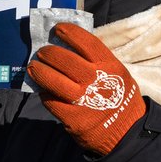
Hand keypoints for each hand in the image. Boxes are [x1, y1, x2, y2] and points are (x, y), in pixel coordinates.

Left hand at [27, 23, 143, 155]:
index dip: (70, 33)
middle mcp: (97, 81)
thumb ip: (98, 61)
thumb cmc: (119, 98)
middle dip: (49, 53)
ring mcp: (84, 101)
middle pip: (65, 60)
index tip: (57, 29)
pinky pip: (51, 101)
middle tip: (41, 52)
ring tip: (34, 67)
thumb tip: (70, 46)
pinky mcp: (74, 119)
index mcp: (110, 67)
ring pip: (53, 81)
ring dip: (39, 71)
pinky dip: (44, 93)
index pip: (87, 42)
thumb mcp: (118, 74)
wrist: (127, 132)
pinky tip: (43, 89)